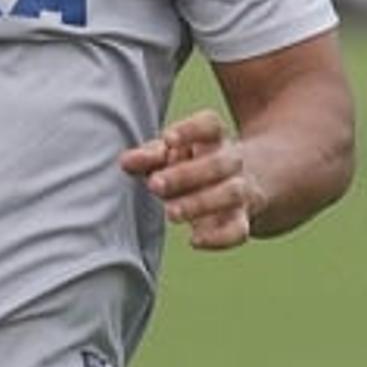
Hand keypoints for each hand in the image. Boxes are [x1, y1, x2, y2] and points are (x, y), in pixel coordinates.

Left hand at [118, 109, 264, 249]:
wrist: (241, 182)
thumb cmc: (190, 164)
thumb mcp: (169, 155)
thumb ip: (148, 156)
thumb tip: (125, 162)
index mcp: (213, 137)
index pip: (210, 125)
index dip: (190, 130)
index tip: (167, 139)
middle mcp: (231, 161)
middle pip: (218, 163)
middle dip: (186, 175)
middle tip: (155, 184)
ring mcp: (241, 190)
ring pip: (230, 193)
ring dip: (199, 203)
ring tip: (170, 212)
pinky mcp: (241, 219)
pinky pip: (239, 230)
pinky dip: (218, 238)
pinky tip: (194, 240)